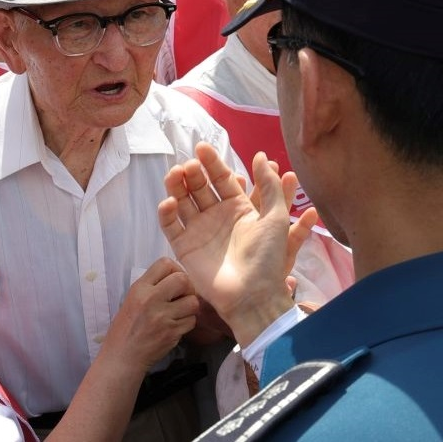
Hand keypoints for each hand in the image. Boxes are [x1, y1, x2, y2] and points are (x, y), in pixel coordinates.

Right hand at [102, 258, 198, 370]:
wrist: (123, 356)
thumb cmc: (125, 328)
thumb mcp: (131, 299)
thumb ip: (151, 286)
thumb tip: (174, 276)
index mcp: (139, 288)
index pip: (165, 264)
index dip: (175, 269)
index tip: (174, 279)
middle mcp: (151, 299)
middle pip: (183, 280)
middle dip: (187, 287)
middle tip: (182, 295)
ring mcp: (163, 317)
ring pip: (192, 301)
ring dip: (190, 306)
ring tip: (180, 311)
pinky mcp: (172, 333)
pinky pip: (191, 320)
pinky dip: (188, 322)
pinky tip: (177, 325)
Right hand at [158, 144, 315, 345]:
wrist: (252, 295)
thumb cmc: (267, 258)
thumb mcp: (276, 217)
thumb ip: (269, 185)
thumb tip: (261, 155)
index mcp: (239, 208)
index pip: (222, 179)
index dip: (212, 162)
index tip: (202, 147)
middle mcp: (217, 217)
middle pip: (199, 187)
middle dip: (193, 173)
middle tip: (188, 165)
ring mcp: (199, 232)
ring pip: (182, 202)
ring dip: (176, 186)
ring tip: (175, 175)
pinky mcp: (184, 248)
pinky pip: (171, 226)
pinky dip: (166, 213)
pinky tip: (168, 202)